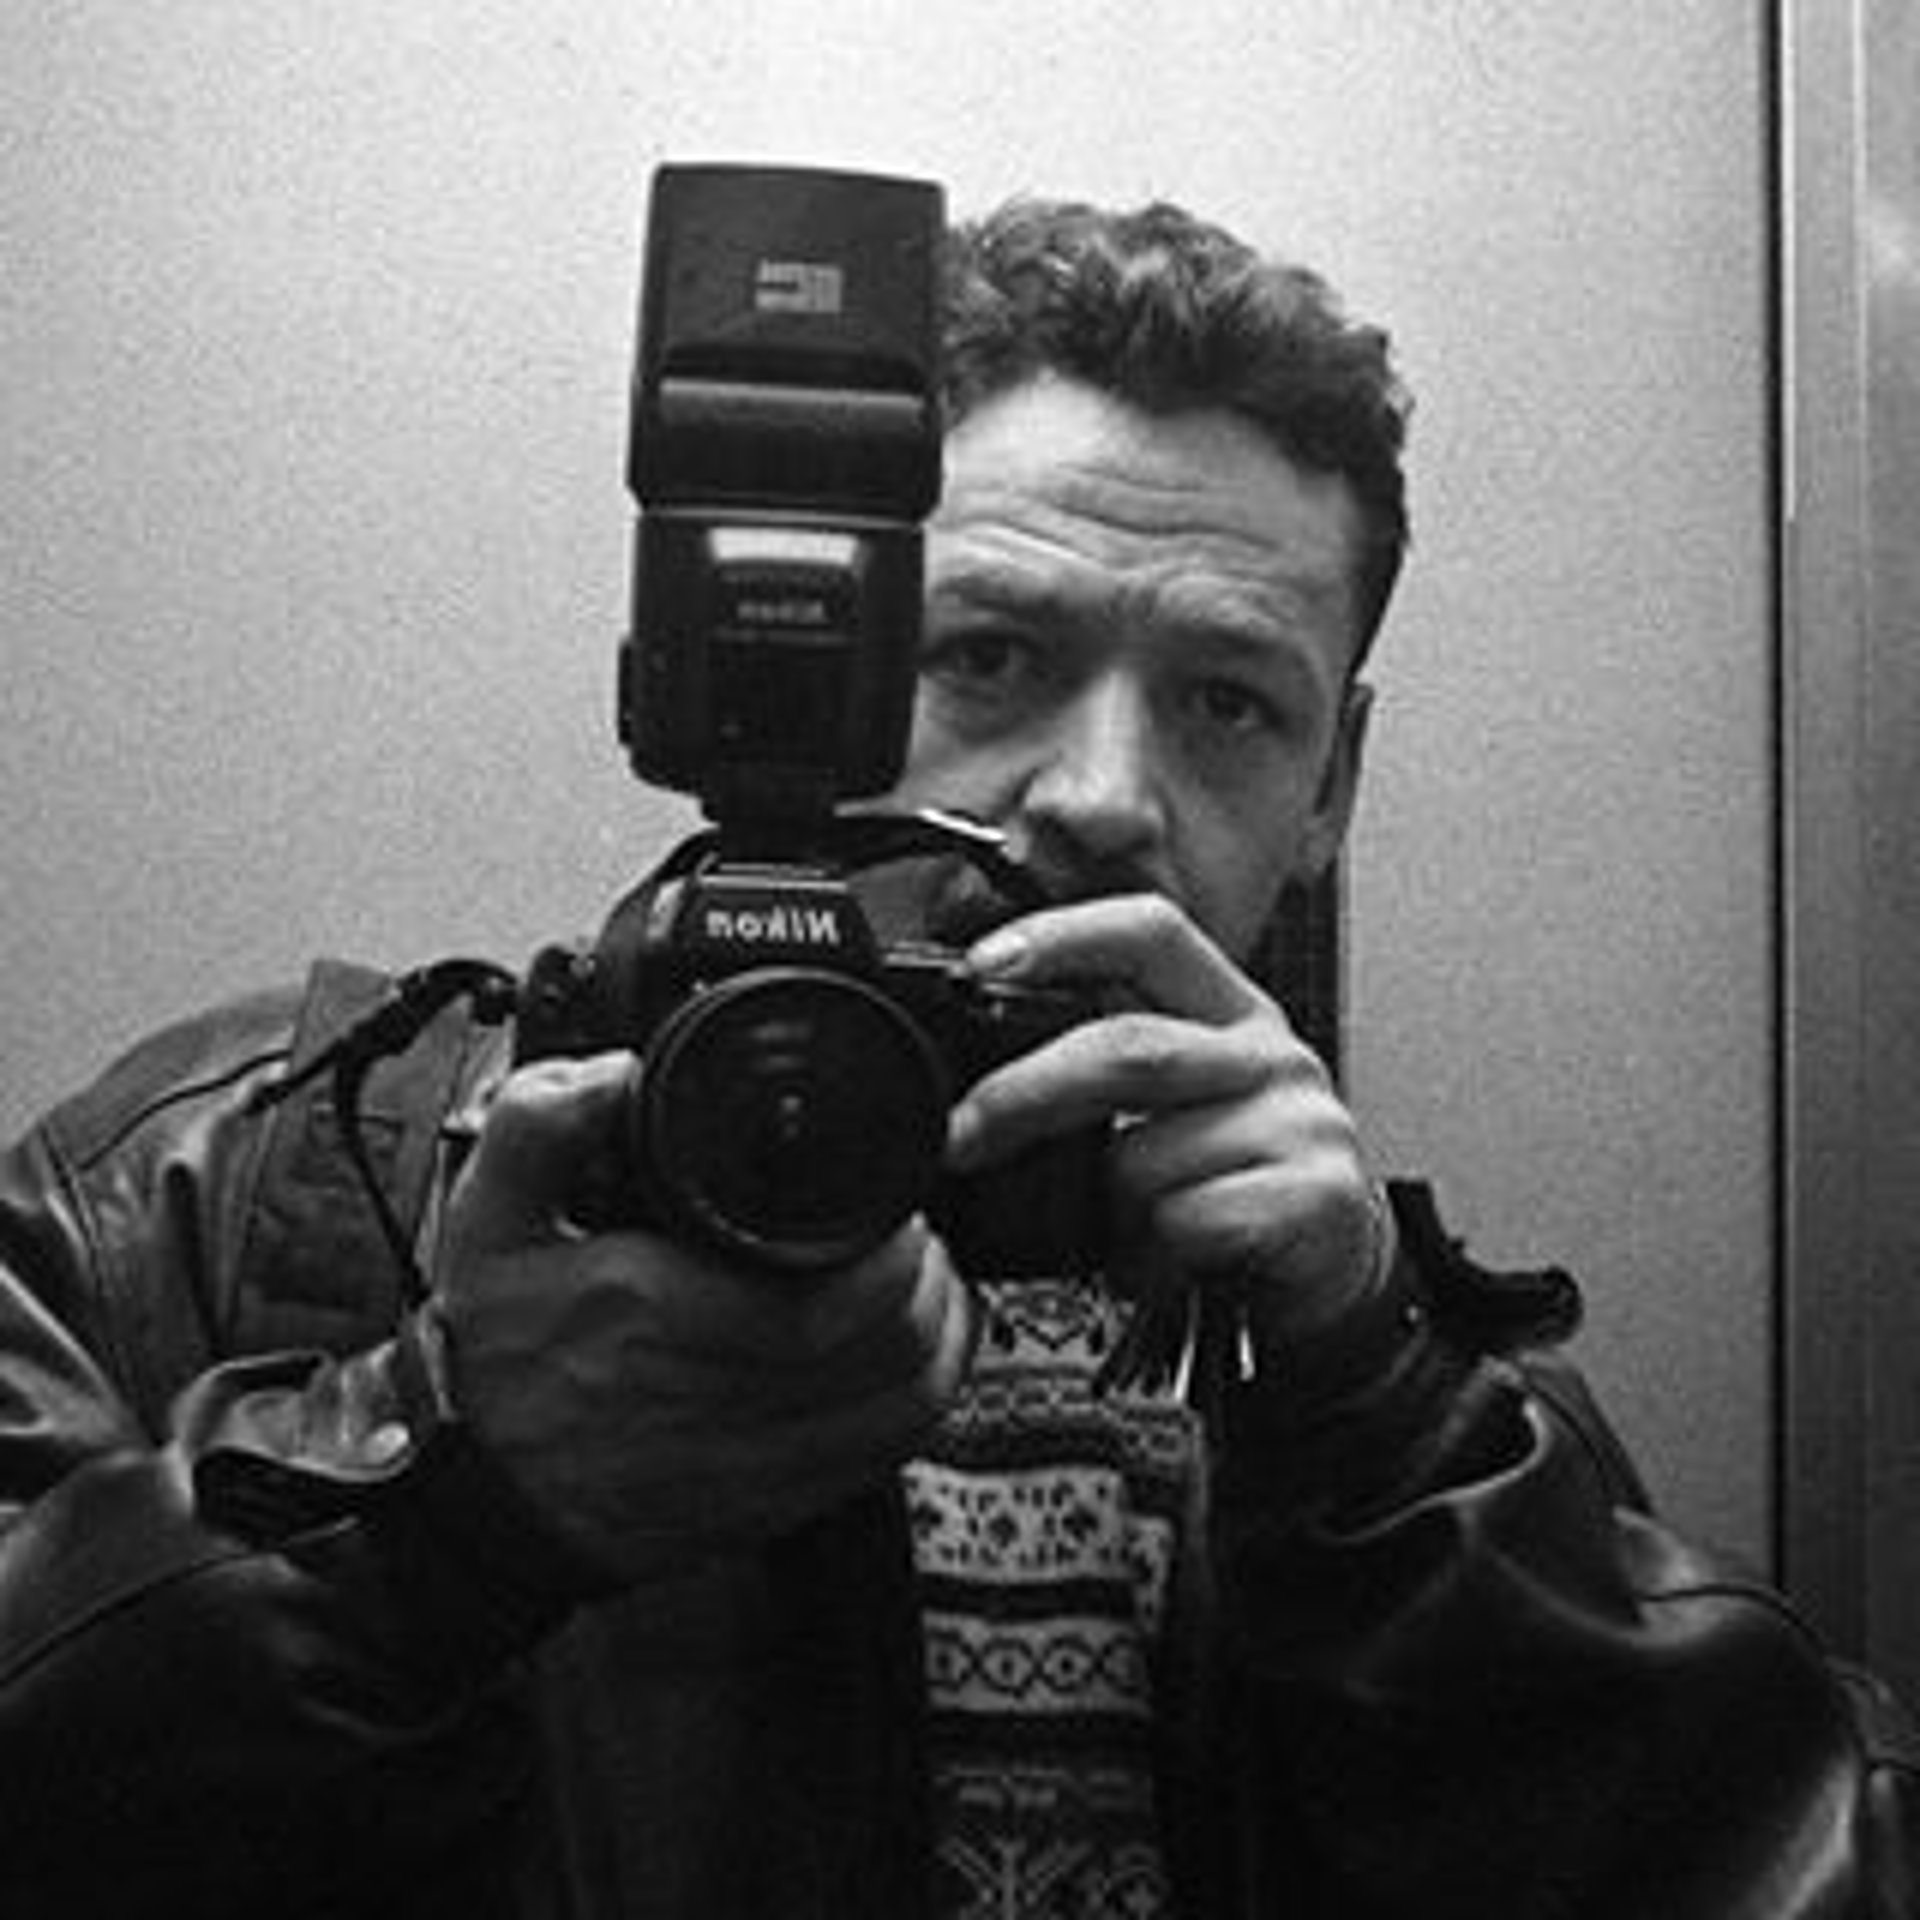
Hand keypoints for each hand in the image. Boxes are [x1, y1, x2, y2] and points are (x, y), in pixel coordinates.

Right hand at [430, 1053, 974, 1583]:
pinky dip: (923, 1402)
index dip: (891, 1257)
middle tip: (920, 1234)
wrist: (482, 1499)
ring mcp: (753, 1461)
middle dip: (926, 1280)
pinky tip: (920, 1356)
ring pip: (899, 1405)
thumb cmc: (494, 1364)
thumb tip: (610, 1074)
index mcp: (660, 1319)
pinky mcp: (774, 1502)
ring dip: (939, 1337)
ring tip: (930, 1283)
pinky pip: (885, 1457)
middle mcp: (717, 1397)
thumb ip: (538, 1129)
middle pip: (884, 1350)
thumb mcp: (486, 1225)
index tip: (900, 1210)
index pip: (821, 1303)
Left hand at [947, 895, 1384, 1364]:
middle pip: (1129, 1047)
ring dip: (1103, 1207)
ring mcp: (1299, 1122)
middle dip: (1024, 1093)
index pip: (1151, 932)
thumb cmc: (1230, 1185)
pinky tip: (1160, 1261)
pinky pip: (1181, 1222)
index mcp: (1229, 1011)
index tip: (982, 964)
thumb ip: (1107, 1071)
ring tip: (1118, 1227)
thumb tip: (978, 1084)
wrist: (1334, 1271)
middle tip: (962, 1136)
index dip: (1064, 935)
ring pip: (1142, 1156)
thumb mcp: (1176, 1108)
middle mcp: (1269, 1054)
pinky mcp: (1314, 1195)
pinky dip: (1145, 1255)